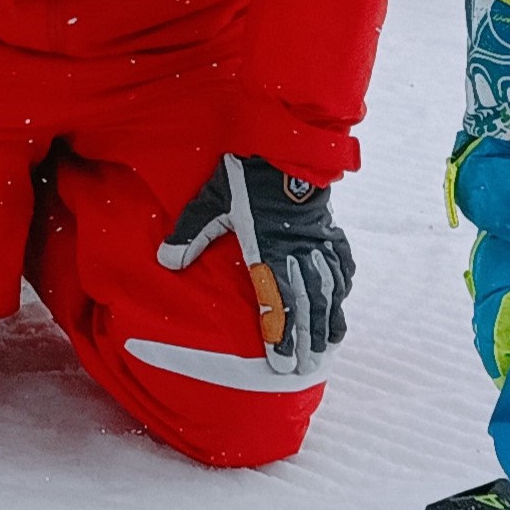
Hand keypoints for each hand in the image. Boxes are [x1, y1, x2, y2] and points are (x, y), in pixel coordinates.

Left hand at [160, 154, 352, 374]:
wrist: (286, 140)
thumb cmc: (246, 173)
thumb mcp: (212, 200)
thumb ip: (191, 233)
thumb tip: (167, 261)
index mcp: (269, 248)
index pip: (277, 302)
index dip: (280, 336)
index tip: (281, 364)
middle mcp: (297, 251)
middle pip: (307, 304)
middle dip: (306, 340)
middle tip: (306, 368)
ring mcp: (317, 240)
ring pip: (328, 288)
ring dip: (328, 319)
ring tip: (328, 346)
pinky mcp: (328, 228)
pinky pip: (341, 260)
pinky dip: (342, 282)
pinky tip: (341, 298)